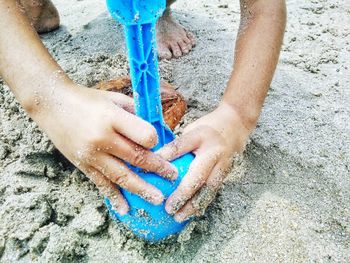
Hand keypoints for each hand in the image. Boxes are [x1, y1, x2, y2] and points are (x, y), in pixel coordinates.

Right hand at [32, 83, 177, 214]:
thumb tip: (156, 130)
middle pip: (137, 158)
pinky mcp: (83, 164)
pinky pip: (101, 183)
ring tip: (157, 199)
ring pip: (122, 176)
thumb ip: (135, 113)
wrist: (52, 104)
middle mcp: (103, 138)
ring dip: (142, 189)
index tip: (158, 143)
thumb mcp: (115, 99)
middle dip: (158, 169)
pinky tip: (124, 209)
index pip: (145, 136)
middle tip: (173, 178)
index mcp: (113, 118)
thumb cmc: (87, 99)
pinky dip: (114, 197)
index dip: (155, 141)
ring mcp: (92, 154)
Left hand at [157, 103, 250, 221]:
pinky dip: (202, 204)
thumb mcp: (191, 130)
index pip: (180, 146)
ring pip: (208, 189)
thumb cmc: (208, 128)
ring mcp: (222, 165)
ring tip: (179, 217)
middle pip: (198, 177)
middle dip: (183, 195)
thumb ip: (176, 146)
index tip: (152, 170)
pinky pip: (213, 191)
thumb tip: (154, 160)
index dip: (166, 158)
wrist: (236, 125)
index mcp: (202, 137)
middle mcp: (214, 153)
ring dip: (193, 205)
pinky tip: (191, 213)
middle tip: (169, 208)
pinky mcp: (225, 174)